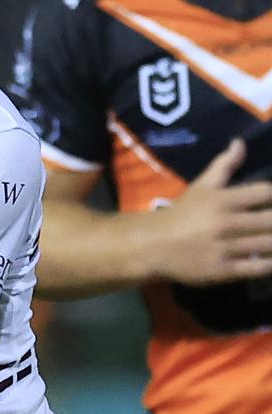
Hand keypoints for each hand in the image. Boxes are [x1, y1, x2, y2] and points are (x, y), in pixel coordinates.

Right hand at [149, 139, 271, 284]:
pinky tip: (269, 258)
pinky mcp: (223, 271)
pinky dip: (270, 264)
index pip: (264, 192)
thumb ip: (224, 165)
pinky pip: (257, 268)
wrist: (153, 245)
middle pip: (271, 220)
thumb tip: (240, 142)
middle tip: (271, 221)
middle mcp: (224, 223)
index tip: (270, 201)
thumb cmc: (182, 213)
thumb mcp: (201, 187)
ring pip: (268, 245)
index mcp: (221, 200)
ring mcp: (224, 248)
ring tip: (269, 236)